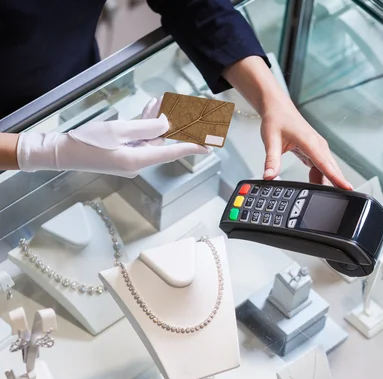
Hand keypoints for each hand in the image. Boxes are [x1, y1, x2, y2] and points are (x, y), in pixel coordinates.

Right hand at [17, 97, 207, 176]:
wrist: (62, 152)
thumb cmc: (87, 141)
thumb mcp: (117, 131)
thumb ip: (145, 128)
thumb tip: (167, 127)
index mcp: (138, 160)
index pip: (171, 152)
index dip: (191, 147)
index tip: (209, 146)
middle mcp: (137, 162)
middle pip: (162, 143)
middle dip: (173, 124)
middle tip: (189, 110)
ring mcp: (129, 160)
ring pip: (150, 138)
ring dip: (157, 120)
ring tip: (163, 100)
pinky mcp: (122, 155)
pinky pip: (139, 140)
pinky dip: (144, 125)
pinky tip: (150, 109)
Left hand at [223, 57, 351, 188]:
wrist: (277, 108)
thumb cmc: (276, 120)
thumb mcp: (270, 141)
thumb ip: (271, 160)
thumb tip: (269, 176)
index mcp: (310, 142)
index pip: (325, 164)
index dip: (336, 178)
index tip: (347, 187)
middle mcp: (318, 145)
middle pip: (331, 168)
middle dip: (336, 183)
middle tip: (339, 200)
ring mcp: (318, 148)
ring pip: (326, 169)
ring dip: (326, 182)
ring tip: (324, 197)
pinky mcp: (314, 150)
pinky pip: (321, 167)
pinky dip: (319, 177)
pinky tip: (314, 186)